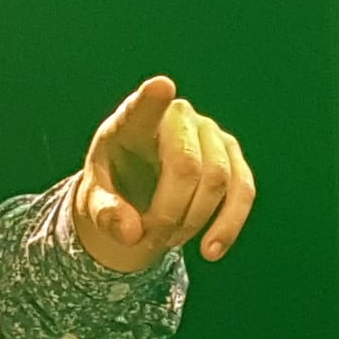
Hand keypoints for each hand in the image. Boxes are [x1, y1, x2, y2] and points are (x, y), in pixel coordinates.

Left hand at [74, 76, 255, 273]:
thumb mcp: (94, 204)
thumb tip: (132, 234)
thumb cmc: (113, 188)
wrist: (136, 192)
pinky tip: (210, 251)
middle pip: (187, 165)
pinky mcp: (232, 156)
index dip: (152, 100)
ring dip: (193, 221)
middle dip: (170, 213)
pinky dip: (228, 225)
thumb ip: (104, 215)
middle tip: (150, 238)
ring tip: (168, 240)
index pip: (142, 108)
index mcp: (131, 122)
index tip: (161, 87)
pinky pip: (243, 189)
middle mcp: (176, 117)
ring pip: (218, 180)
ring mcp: (209, 132)